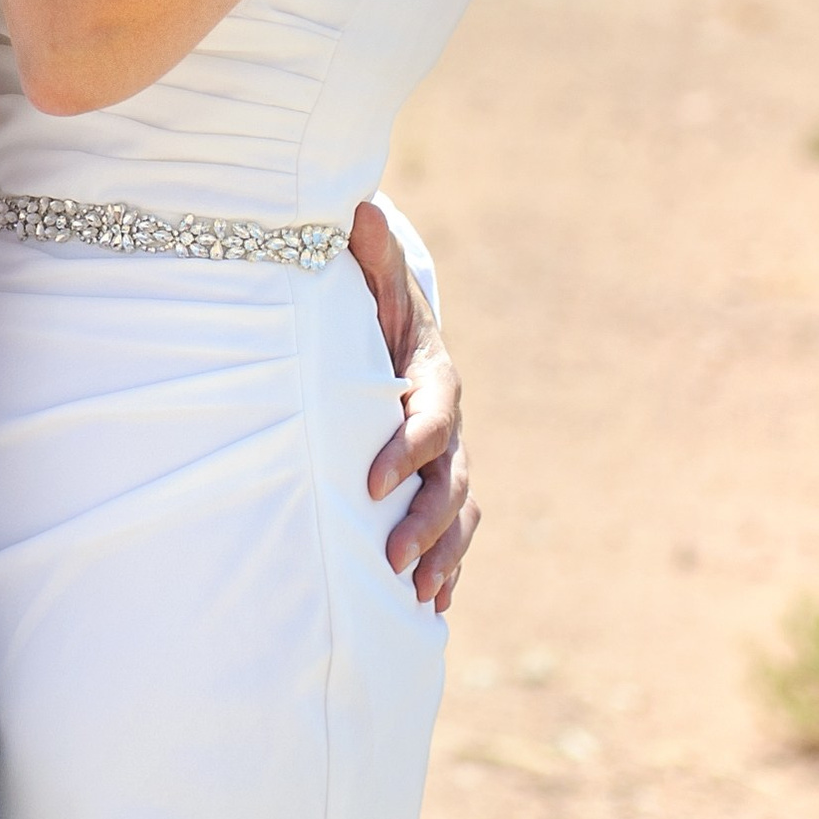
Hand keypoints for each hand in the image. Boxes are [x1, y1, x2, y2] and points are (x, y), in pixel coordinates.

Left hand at [355, 198, 477, 610]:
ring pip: (460, 512)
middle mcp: (448, 422)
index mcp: (433, 376)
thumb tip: (357, 209)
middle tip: (392, 557)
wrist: (388, 328)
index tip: (371, 481)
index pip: (431, 418)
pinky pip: (455, 532)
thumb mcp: (369, 278)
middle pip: (452, 479)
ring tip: (416, 596)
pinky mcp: (437, 484)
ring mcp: (448, 458)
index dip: (408, 449)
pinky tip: (432, 609)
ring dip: (443, 556)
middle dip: (427, 522)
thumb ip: (368, 254)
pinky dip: (448, 569)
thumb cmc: (369, 304)